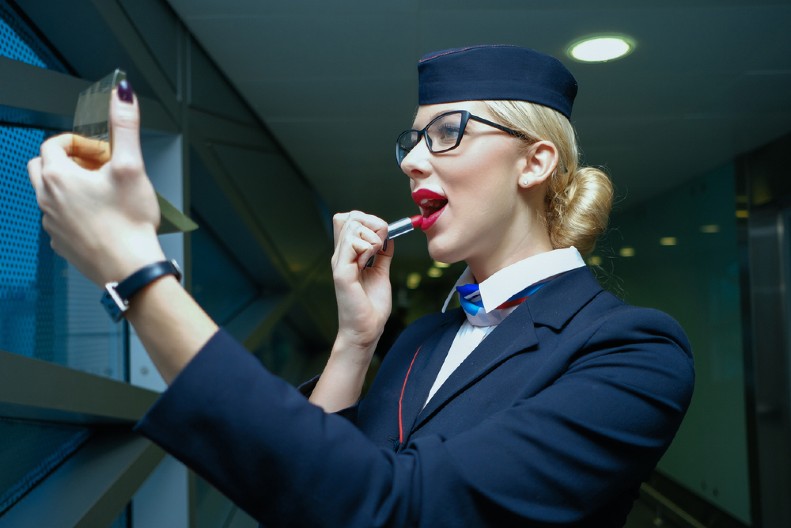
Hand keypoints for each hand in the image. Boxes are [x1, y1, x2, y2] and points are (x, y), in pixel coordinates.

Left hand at [27, 81, 163, 285]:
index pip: (55, 144)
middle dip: (69, 162)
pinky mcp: (62, 244)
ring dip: (72, 188)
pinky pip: (60, 220)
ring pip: (51, 195)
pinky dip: (76, 213)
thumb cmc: (130, 222)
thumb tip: (122, 93)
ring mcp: (52, 224)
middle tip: (98, 169)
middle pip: (43, 167)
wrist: (130, 269)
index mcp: (59, 177)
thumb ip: (125, 126)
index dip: (81, 143)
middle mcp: (48, 199)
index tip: (104, 152)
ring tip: (104, 194)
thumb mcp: (132, 166)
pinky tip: (102, 219)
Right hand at [331, 211, 392, 357]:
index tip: (383, 235)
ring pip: (352, 226)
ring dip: (372, 236)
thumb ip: (383, 254)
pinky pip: (352, 244)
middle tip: (382, 242)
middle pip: (348, 217)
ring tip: (375, 255)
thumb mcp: (381, 272)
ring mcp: (340, 262)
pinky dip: (367, 248)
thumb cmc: (371, 306)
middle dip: (372, 222)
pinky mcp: (342, 273)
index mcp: (348, 254)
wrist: (366, 329)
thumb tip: (389, 237)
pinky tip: (368, 263)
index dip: (367, 219)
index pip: (348, 219)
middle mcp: (341, 255)